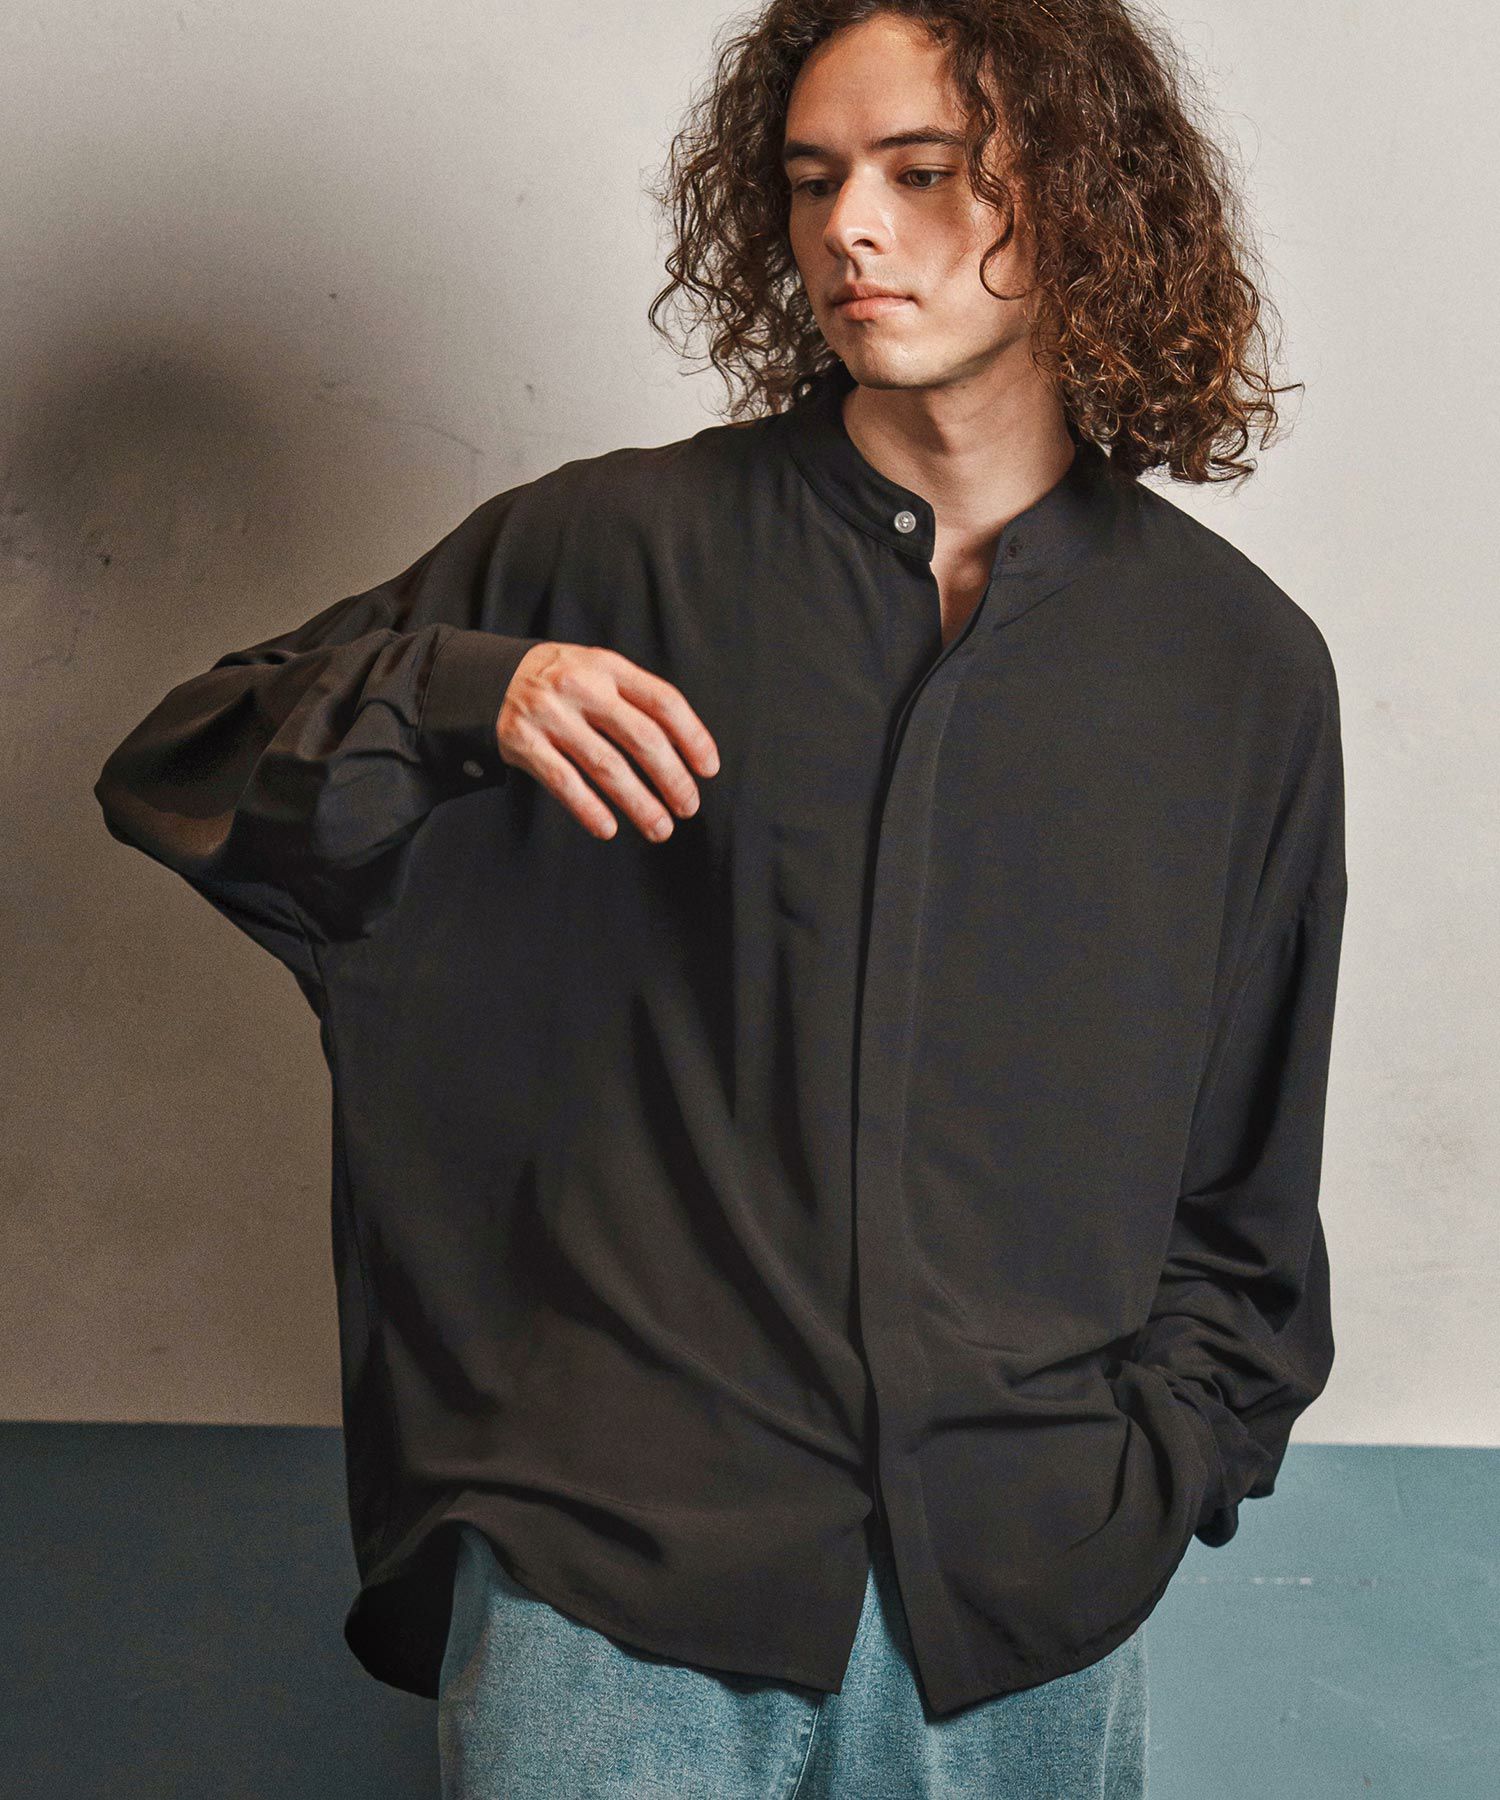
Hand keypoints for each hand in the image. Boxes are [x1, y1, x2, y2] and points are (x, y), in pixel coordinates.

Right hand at [495, 642, 719, 841]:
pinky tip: (609, 828)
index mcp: (608, 667)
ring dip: (639, 803)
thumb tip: (684, 750)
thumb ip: (634, 699)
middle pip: (642, 737)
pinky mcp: (523, 742)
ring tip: (660, 828)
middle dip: (672, 778)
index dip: (692, 737)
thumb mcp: (597, 671)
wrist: (485, 677)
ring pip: (606, 766)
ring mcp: (551, 715)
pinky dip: (589, 809)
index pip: (663, 701)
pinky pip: (564, 782)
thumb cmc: (558, 681)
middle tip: (688, 807)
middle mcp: (581, 687)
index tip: (708, 769)